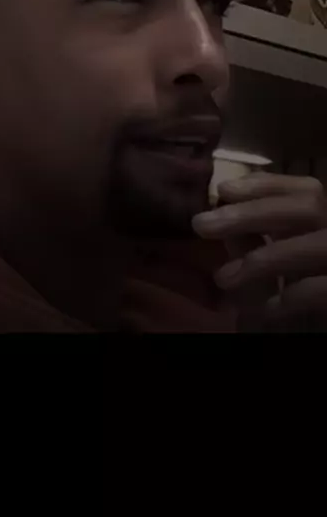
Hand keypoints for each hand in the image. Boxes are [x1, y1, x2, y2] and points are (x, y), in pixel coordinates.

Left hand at [192, 174, 326, 331]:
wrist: (313, 332)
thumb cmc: (294, 293)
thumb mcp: (272, 261)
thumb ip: (255, 237)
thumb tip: (223, 209)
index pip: (304, 188)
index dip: (265, 184)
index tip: (223, 189)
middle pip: (309, 207)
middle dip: (252, 213)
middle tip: (202, 225)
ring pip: (317, 246)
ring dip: (264, 259)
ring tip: (223, 277)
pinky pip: (322, 289)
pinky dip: (290, 297)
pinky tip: (265, 308)